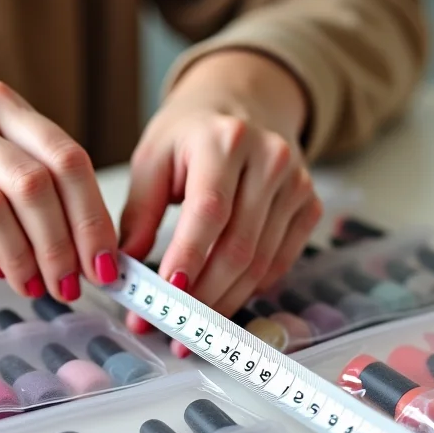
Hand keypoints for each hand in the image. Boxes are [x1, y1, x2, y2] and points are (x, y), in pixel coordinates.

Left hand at [119, 51, 321, 342]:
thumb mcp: (153, 158)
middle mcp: (269, 159)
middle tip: (169, 327)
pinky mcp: (310, 205)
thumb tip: (123, 268)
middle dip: (202, 295)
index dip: (189, 257)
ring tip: (189, 327)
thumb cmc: (190, 135)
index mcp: (224, 140)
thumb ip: (138, 213)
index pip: (209, 210)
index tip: (167, 296)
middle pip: (238, 245)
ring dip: (223, 302)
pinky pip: (280, 262)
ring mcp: (296, 184)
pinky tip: (221, 300)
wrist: (243, 104)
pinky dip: (249, 289)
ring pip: (260, 262)